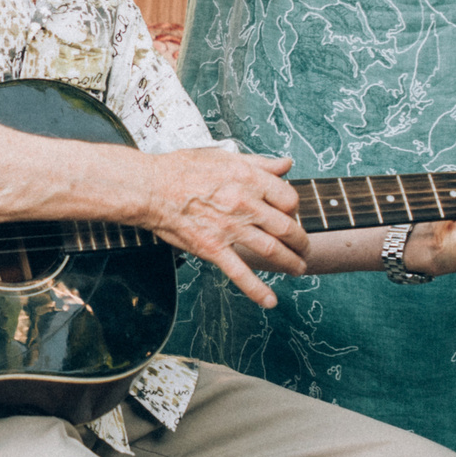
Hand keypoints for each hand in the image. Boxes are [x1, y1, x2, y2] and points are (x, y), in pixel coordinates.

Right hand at [144, 149, 309, 308]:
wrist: (150, 188)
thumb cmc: (182, 169)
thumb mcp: (225, 156)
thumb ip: (260, 163)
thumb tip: (286, 164)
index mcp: (249, 179)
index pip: (288, 198)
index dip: (295, 208)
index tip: (293, 215)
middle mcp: (244, 204)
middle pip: (287, 227)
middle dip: (301, 241)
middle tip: (305, 248)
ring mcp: (230, 229)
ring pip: (271, 250)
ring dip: (291, 263)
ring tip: (298, 269)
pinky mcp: (213, 248)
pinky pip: (240, 272)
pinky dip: (257, 289)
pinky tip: (270, 300)